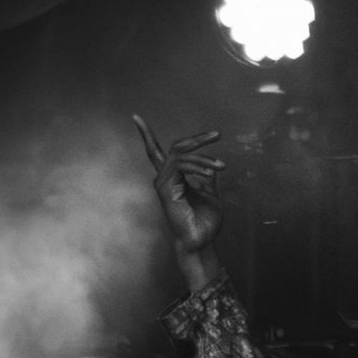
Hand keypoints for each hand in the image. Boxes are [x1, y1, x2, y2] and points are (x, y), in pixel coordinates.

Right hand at [135, 115, 225, 257]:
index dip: (145, 134)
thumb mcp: (210, 193)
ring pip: (180, 155)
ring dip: (203, 158)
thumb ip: (207, 177)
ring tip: (222, 166)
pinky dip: (197, 166)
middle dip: (196, 139)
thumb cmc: (205, 221)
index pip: (157, 151)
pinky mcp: (165, 189)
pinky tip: (210, 174)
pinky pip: (180, 166)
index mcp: (173, 178)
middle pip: (175, 147)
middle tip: (217, 134)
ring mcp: (163, 183)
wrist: (202, 240)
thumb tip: (213, 165)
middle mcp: (164, 178)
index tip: (135, 117)